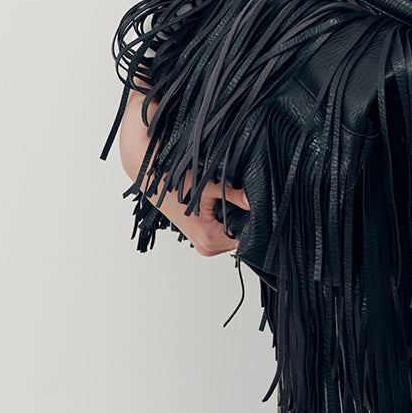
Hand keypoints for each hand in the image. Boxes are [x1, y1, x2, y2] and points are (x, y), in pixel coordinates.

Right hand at [117, 85, 249, 256]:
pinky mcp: (199, 227)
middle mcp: (205, 244)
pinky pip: (222, 223)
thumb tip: (258, 199)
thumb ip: (235, 194)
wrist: (146, 168)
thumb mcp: (209, 182)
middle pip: (241, 233)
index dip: (257, 220)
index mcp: (208, 240)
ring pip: (232, 228)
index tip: (265, 202)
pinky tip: (227, 194)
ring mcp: (201, 237)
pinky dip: (227, 210)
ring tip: (237, 190)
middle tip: (249, 192)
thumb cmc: (172, 177)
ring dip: (236, 211)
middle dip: (247, 214)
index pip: (246, 237)